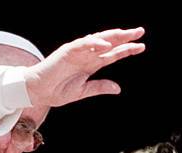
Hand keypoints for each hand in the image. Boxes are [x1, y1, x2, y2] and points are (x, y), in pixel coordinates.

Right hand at [24, 27, 145, 106]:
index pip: (113, 54)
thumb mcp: (83, 91)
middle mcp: (87, 55)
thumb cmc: (58, 90)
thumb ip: (100, 87)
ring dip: (113, 36)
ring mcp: (78, 52)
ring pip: (98, 40)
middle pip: (109, 43)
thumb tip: (118, 88)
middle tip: (140, 32)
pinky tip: (107, 45)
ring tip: (127, 34)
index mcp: (91, 64)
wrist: (39, 92)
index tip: (141, 47)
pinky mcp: (67, 52)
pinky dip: (94, 43)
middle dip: (124, 37)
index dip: (127, 50)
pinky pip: (83, 45)